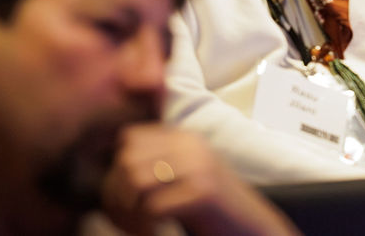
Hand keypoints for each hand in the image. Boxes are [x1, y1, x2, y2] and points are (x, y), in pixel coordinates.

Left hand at [101, 124, 299, 235]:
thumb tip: (111, 170)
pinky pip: (152, 206)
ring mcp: (199, 166)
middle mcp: (191, 145)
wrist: (253, 226)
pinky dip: (145, 225)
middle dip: (116, 195)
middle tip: (128, 220)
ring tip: (140, 227)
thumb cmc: (212, 207)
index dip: (116, 169)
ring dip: (129, 212)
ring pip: (135, 180)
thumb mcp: (186, 175)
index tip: (124, 198)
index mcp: (185, 138)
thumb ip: (157, 163)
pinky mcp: (203, 192)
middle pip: (127, 159)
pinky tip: (156, 232)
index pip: (128, 138)